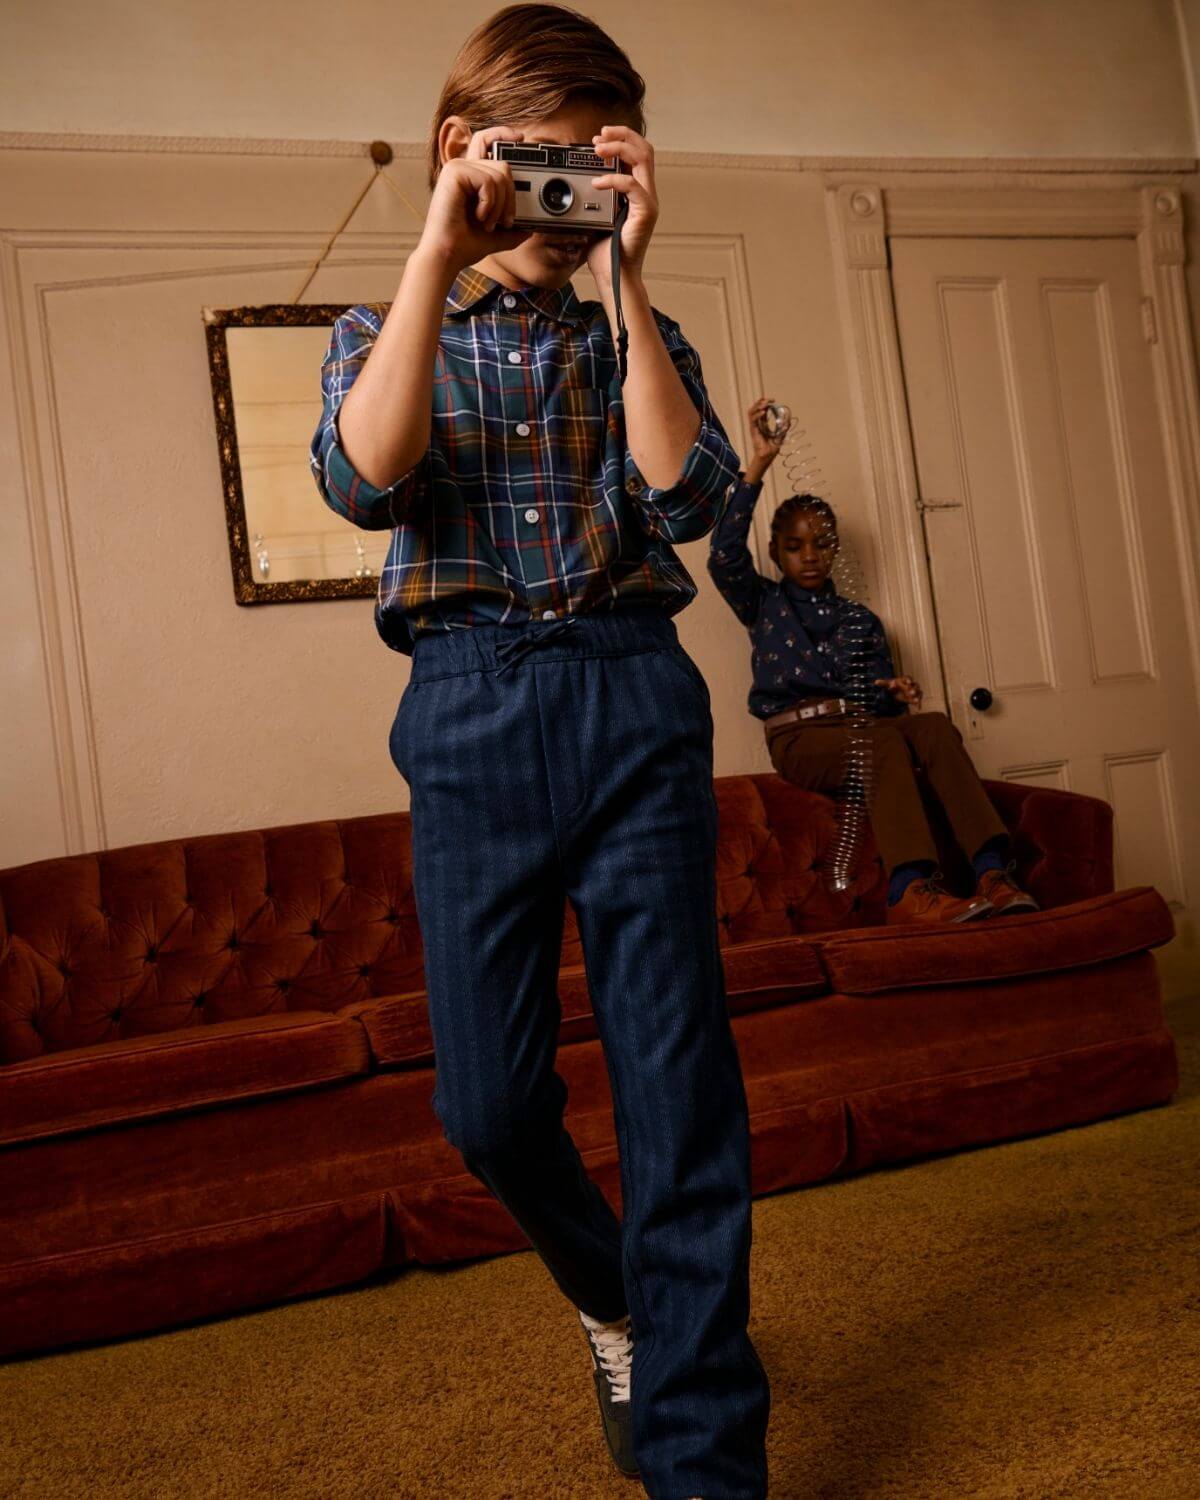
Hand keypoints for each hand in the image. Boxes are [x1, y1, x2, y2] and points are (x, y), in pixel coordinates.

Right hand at [417, 125, 530, 273]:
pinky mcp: (455, 172)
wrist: (447, 256)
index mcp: (470, 178)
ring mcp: (457, 168)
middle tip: (504, 221)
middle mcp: (463, 168)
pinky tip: (479, 216)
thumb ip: (511, 231)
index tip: (520, 137)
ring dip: (500, 205)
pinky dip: (490, 203)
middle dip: (511, 197)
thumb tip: (530, 230)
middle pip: (503, 165)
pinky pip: (489, 181)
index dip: (502, 134)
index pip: (486, 143)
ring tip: (488, 223)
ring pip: (499, 174)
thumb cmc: (463, 245)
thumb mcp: (495, 236)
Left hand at [585, 124, 658, 286]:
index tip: (597, 139)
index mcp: (637, 191)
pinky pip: (632, 185)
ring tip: (598, 149)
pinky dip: (613, 178)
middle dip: (621, 134)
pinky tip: (597, 182)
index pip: (637, 153)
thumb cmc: (605, 250)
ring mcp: (648, 202)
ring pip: (643, 158)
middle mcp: (646, 192)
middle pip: (644, 148)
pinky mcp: (646, 213)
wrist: (613, 275)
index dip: (619, 139)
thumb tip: (576, 180)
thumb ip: (593, 195)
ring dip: (619, 147)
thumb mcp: (594, 215)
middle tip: (599, 136)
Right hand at [744, 396, 788, 482]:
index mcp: (763, 423)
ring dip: (757, 406)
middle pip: (755, 408)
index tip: (773, 400)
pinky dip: (757, 415)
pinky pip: (753, 420)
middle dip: (761, 402)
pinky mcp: (753, 430)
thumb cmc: (772, 447)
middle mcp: (757, 423)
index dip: (766, 403)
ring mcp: (754, 426)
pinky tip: (763, 412)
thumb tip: (788, 419)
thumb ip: (784, 427)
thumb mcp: (781, 435)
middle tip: (769, 400)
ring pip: (751, 412)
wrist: (768, 455)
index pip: (762, 409)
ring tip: (765, 404)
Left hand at [875, 675, 922, 708]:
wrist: (897, 691)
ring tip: (915, 701)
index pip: (908, 678)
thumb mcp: (887, 684)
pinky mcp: (915, 697)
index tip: (908, 682)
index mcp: (905, 679)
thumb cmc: (893, 685)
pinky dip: (918, 705)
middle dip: (913, 689)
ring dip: (917, 696)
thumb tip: (876, 682)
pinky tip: (918, 709)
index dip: (908, 680)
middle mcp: (912, 684)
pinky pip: (918, 700)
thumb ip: (883, 683)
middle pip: (915, 686)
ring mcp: (915, 691)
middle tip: (911, 693)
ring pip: (918, 692)